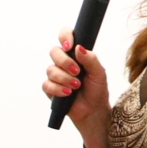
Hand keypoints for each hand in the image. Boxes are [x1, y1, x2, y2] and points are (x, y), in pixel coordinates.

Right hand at [44, 31, 111, 147]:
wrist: (94, 111)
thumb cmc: (97, 90)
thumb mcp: (99, 73)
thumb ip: (90, 59)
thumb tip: (79, 48)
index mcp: (76, 54)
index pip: (65, 36)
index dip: (64, 36)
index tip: (69, 46)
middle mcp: (64, 62)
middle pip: (54, 52)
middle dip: (65, 62)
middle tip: (77, 72)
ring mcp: (56, 75)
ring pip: (50, 69)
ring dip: (64, 78)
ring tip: (76, 86)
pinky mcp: (50, 89)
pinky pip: (47, 85)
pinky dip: (57, 89)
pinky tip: (67, 94)